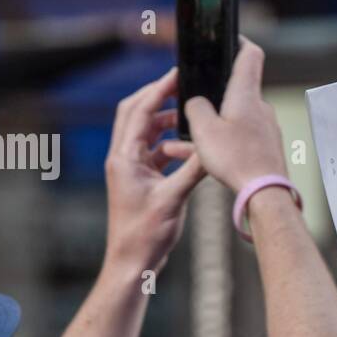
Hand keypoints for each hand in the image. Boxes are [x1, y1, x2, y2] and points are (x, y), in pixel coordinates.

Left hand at [103, 67, 204, 272]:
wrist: (132, 262)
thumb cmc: (145, 234)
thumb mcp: (174, 199)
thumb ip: (193, 169)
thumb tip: (213, 147)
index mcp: (124, 157)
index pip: (139, 111)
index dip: (158, 89)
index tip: (178, 74)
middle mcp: (123, 158)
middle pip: (136, 113)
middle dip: (158, 97)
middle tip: (182, 85)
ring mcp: (130, 170)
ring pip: (147, 133)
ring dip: (166, 123)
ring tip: (191, 120)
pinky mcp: (141, 181)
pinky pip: (155, 153)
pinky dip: (171, 146)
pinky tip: (190, 150)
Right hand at [162, 38, 287, 193]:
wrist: (264, 194)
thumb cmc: (236, 159)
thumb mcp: (203, 129)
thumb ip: (195, 108)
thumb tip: (196, 102)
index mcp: (246, 95)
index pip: (250, 55)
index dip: (238, 41)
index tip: (227, 38)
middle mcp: (260, 108)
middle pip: (236, 90)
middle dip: (213, 93)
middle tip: (191, 101)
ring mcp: (265, 129)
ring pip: (233, 119)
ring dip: (212, 125)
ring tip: (185, 141)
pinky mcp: (265, 148)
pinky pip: (239, 139)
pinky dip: (220, 143)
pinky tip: (199, 157)